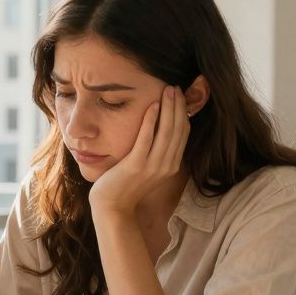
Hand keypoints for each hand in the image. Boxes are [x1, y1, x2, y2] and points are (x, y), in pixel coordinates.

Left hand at [88, 86, 189, 214]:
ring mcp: (152, 166)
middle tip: (175, 87)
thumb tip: (159, 130)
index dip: (183, 113)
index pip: (183, 134)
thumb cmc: (126, 185)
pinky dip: (151, 121)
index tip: (180, 96)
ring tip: (167, 90)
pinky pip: (146, 139)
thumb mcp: (147, 168)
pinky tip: (152, 106)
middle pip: (178, 130)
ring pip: (166, 132)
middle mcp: (166, 165)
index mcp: (171, 165)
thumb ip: (156, 152)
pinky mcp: (136, 165)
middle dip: (178, 106)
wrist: (112, 207)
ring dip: (168, 109)